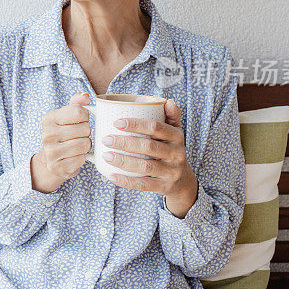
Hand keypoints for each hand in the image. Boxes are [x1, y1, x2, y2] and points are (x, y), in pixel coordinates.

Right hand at [31, 92, 92, 192]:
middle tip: (78, 136)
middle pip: (85, 129)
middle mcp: (47, 134)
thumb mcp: (67, 116)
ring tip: (78, 146)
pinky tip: (75, 156)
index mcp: (49, 118)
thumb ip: (77, 103)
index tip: (79, 121)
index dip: (85, 117)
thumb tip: (85, 96)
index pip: (80, 112)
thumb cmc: (64, 134)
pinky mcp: (57, 167)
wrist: (51, 159)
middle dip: (86, 133)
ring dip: (86, 146)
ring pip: (84, 144)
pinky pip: (81, 159)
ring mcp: (51, 152)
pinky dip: (82, 158)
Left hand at [102, 99, 197, 217]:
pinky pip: (144, 184)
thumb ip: (171, 116)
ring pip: (145, 166)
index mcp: (177, 136)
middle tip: (106, 139)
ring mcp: (171, 172)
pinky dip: (126, 181)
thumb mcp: (174, 132)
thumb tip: (168, 101)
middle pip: (149, 147)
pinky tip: (111, 175)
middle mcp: (177, 154)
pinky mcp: (164, 187)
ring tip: (106, 155)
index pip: (155, 127)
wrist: (182, 180)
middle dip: (125, 142)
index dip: (135, 124)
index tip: (116, 122)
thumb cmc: (170, 150)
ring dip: (123, 161)